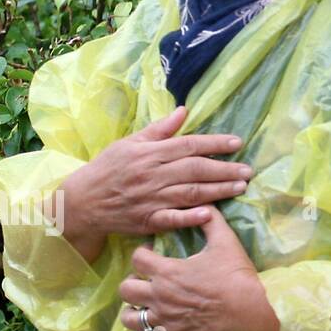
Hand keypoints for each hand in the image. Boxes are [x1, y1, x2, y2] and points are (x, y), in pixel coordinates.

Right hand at [57, 106, 253, 249]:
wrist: (81, 201)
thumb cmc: (108, 168)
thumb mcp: (130, 143)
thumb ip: (160, 129)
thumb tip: (184, 110)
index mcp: (150, 153)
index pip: (189, 145)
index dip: (215, 144)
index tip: (238, 143)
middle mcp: (153, 175)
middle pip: (195, 170)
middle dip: (224, 169)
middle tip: (248, 170)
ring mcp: (151, 199)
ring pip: (189, 193)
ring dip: (218, 190)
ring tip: (240, 187)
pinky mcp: (147, 220)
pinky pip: (172, 219)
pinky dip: (190, 217)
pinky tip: (210, 214)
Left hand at [119, 207, 278, 330]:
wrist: (250, 309)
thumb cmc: (236, 274)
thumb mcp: (225, 241)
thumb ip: (210, 220)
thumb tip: (204, 204)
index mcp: (166, 271)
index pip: (137, 258)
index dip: (142, 252)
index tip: (151, 252)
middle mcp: (158, 296)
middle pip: (125, 289)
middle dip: (132, 282)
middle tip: (146, 280)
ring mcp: (163, 320)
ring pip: (129, 318)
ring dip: (132, 311)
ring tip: (142, 307)